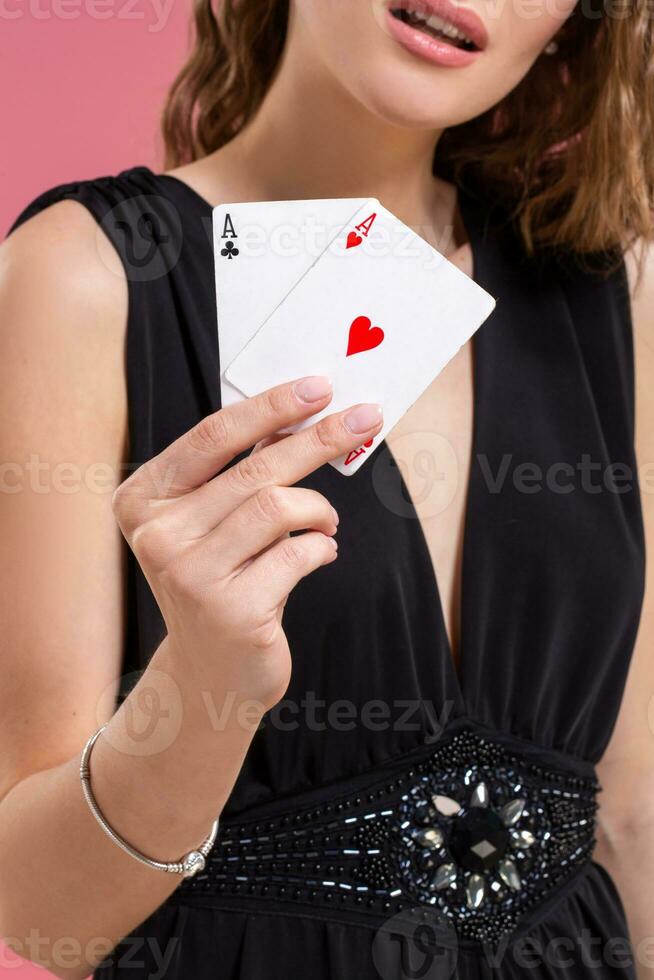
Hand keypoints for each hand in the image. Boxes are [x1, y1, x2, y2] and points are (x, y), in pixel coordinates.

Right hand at [111, 376, 382, 708]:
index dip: (271, 406)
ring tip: (328, 522)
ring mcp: (191, 575)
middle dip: (319, 438)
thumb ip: (238, 471)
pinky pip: (300, 554)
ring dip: (320, 509)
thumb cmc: (219, 581)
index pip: (214, 435)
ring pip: (279, 507)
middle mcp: (158, 535)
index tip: (319, 386)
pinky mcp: (231, 611)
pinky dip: (323, 548)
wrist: (210, 671)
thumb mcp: (211, 522)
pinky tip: (320, 554)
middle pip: (256, 467)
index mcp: (145, 499)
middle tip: (366, 418)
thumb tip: (299, 414)